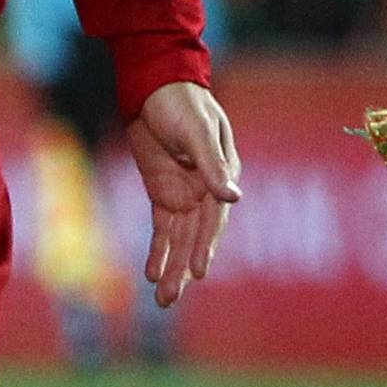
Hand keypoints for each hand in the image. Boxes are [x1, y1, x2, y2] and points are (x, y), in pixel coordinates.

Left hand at [125, 82, 241, 308]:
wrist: (153, 87)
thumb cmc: (182, 104)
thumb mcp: (197, 132)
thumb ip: (212, 167)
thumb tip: (234, 199)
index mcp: (223, 174)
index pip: (214, 219)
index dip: (206, 245)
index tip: (198, 271)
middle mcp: (207, 190)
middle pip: (196, 237)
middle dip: (184, 268)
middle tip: (171, 300)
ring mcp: (185, 194)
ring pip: (180, 240)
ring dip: (172, 267)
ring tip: (163, 299)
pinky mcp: (163, 194)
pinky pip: (162, 229)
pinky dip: (158, 251)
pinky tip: (152, 273)